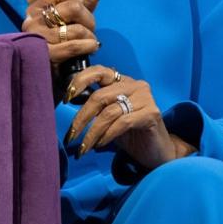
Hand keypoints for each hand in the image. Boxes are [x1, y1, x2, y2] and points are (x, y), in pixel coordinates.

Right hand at [21, 0, 101, 67]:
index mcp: (36, 8)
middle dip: (89, 20)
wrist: (37, 72)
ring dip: (90, 37)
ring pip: (77, 29)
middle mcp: (33, 20)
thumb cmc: (55, 44)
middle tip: (90, 30)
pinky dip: (88, 46)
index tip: (81, 13)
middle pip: (74, 7)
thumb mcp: (65, 21)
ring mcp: (38, 38)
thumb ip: (81, 6)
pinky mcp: (45, 55)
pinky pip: (73, 46)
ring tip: (90, 42)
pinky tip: (91, 47)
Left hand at [63, 66, 192, 169]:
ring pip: (108, 113)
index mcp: (122, 81)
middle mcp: (135, 85)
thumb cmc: (131, 134)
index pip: (99, 71)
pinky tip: (99, 145)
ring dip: (92, 133)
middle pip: (100, 96)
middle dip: (81, 118)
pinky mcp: (151, 114)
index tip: (65, 98)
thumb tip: (68, 102)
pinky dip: (107, 135)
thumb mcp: (108, 117)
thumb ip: (95, 106)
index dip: (80, 81)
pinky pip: (121, 123)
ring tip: (83, 147)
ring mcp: (145, 98)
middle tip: (70, 136)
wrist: (157, 152)